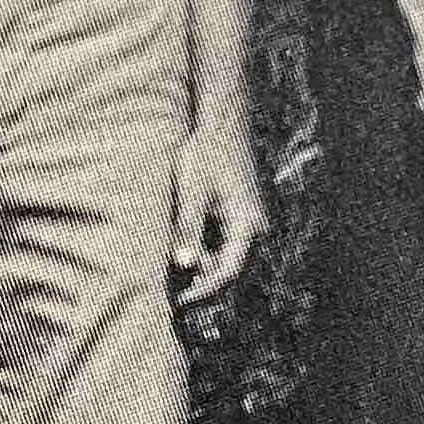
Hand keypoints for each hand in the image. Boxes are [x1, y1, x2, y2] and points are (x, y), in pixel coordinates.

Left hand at [168, 122, 266, 306]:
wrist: (221, 122)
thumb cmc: (205, 153)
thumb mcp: (192, 192)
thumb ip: (188, 228)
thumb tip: (184, 265)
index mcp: (247, 224)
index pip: (227, 271)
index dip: (203, 290)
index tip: (178, 302)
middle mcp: (254, 227)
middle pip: (228, 268)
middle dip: (201, 282)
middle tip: (170, 294)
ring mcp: (249, 221)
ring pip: (224, 256)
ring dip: (201, 266)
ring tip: (171, 270)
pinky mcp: (239, 215)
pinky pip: (223, 243)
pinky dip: (203, 250)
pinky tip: (181, 248)